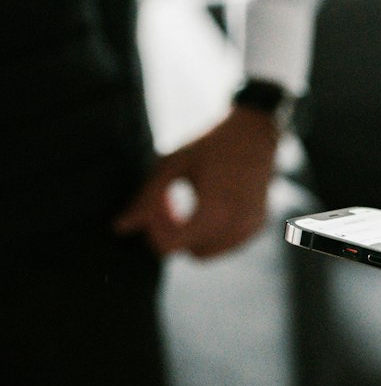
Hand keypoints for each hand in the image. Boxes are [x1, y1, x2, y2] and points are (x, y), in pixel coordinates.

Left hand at [114, 107, 278, 257]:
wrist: (256, 132)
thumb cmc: (210, 145)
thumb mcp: (173, 164)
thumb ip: (145, 198)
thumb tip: (119, 228)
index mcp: (213, 212)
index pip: (171, 246)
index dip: (156, 231)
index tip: (157, 206)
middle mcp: (236, 227)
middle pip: (191, 254)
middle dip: (176, 235)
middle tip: (169, 205)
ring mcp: (249, 229)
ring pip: (210, 252)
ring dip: (194, 235)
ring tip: (187, 205)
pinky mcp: (257, 227)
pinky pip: (226, 244)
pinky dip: (212, 232)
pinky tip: (208, 204)